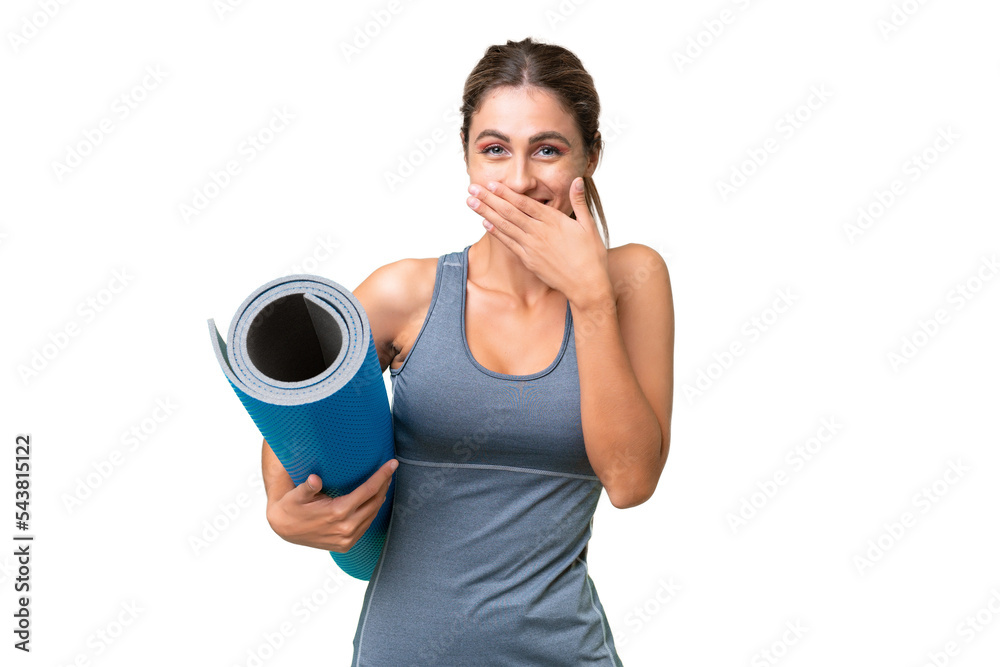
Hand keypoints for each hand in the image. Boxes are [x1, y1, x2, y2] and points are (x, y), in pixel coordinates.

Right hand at [265, 459, 396, 552]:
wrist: (283, 529)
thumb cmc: (290, 507)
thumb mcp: (295, 495)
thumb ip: (307, 487)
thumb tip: (314, 479)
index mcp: (337, 513)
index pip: (368, 491)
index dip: (382, 476)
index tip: (392, 464)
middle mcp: (345, 528)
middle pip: (375, 502)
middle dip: (384, 484)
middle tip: (389, 470)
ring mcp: (347, 539)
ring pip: (373, 515)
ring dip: (380, 498)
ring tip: (383, 483)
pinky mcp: (345, 545)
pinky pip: (366, 526)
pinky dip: (372, 512)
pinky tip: (372, 501)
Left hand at [466, 177, 611, 304]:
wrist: (586, 285)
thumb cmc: (591, 256)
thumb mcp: (589, 226)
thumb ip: (579, 202)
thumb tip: (576, 180)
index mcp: (553, 221)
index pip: (524, 203)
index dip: (505, 193)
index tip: (490, 183)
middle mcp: (539, 233)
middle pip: (509, 212)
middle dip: (488, 199)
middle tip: (472, 188)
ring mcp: (532, 247)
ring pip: (505, 226)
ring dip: (486, 213)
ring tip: (471, 202)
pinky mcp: (529, 260)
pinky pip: (509, 244)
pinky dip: (496, 233)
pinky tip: (484, 223)